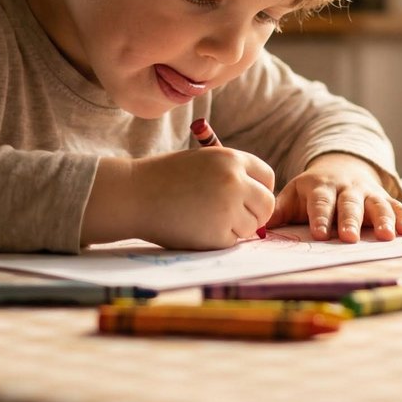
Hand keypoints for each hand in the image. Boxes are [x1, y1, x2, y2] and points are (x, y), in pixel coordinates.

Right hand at [86, 148, 273, 249]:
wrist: (134, 195)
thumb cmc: (165, 177)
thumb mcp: (203, 161)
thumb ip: (232, 173)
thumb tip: (260, 198)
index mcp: (232, 159)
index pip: (267, 177)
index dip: (259, 189)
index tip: (248, 198)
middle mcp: (235, 182)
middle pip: (267, 204)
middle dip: (255, 213)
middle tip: (235, 216)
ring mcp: (227, 210)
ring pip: (251, 226)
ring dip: (236, 227)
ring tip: (206, 218)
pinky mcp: (216, 235)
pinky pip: (231, 242)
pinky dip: (218, 240)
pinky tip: (196, 228)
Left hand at [267, 152, 401, 242]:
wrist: (341, 165)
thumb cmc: (312, 190)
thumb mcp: (294, 194)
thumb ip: (279, 211)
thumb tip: (257, 228)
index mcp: (320, 187)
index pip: (320, 203)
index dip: (320, 217)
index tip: (319, 233)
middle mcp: (345, 188)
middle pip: (348, 204)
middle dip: (349, 221)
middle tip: (349, 238)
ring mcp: (366, 192)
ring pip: (375, 204)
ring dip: (381, 220)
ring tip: (386, 236)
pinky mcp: (383, 197)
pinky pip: (395, 205)